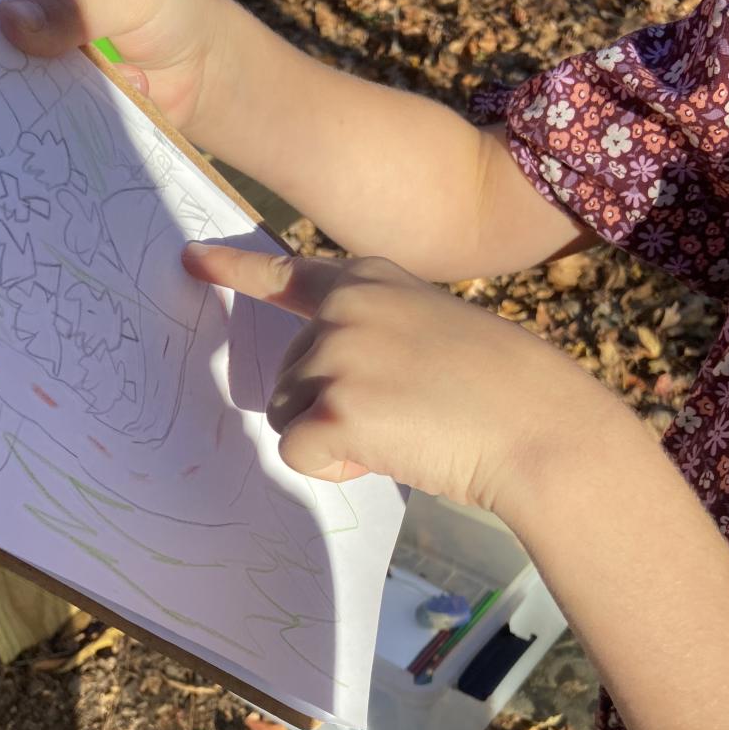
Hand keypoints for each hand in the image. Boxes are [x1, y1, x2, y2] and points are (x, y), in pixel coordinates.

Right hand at [0, 0, 226, 132]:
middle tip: (11, 89)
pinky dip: (57, 133)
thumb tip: (10, 22)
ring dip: (31, 107)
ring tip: (64, 113)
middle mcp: (21, 17)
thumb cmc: (165, 4)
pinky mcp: (56, 108)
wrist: (204, 69)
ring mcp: (37, 67)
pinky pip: (41, 125)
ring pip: (9, 91)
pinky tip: (79, 135)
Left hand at [182, 243, 606, 514]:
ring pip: (289, 418)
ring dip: (334, 439)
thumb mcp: (430, 329)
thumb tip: (320, 392)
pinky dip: (336, 468)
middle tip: (404, 412)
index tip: (191, 261)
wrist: (537, 424)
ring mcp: (335, 354)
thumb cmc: (498, 389)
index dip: (236, 269)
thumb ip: (371, 337)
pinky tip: (390, 452)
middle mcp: (342, 309)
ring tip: (403, 429)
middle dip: (331, 409)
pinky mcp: (332, 407)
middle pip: (287, 379)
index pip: (288, 274)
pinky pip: (298, 455)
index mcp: (369, 281)